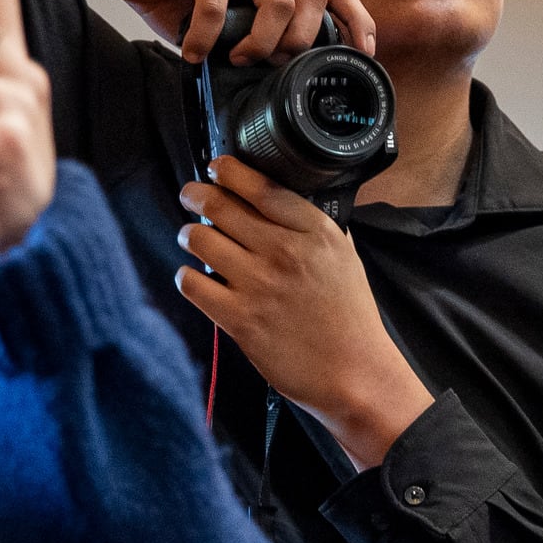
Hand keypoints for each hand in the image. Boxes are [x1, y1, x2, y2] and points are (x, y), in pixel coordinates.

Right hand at [101, 0, 375, 63]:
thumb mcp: (235, 19)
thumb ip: (264, 32)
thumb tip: (289, 75)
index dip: (357, 21)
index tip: (364, 54)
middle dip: (299, 42)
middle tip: (269, 63)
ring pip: (279, 1)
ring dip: (261, 42)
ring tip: (236, 58)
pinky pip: (219, 7)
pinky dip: (208, 39)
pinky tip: (194, 53)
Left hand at [175, 156, 432, 466]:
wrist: (356, 375)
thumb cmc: (352, 319)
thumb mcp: (345, 260)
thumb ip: (314, 231)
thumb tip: (282, 207)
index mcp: (314, 232)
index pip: (261, 187)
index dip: (230, 171)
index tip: (216, 167)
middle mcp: (284, 251)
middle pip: (221, 206)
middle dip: (196, 196)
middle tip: (190, 196)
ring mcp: (259, 285)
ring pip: (199, 239)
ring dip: (189, 234)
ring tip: (190, 237)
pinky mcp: (239, 319)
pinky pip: (192, 284)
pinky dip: (187, 277)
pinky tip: (194, 278)